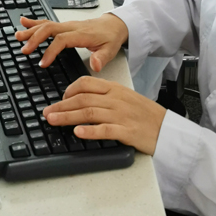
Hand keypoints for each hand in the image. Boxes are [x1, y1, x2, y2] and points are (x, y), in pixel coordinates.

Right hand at [15, 12, 127, 71]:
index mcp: (81, 34)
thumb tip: (95, 66)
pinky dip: (34, 22)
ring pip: (46, 25)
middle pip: (49, 29)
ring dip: (31, 30)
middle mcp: (71, 27)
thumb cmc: (110, 38)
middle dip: (35, 39)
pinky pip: (47, 22)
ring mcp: (66, 25)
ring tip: (18, 36)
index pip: (62, 40)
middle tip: (25, 50)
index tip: (42, 63)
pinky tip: (24, 22)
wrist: (114, 25)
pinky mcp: (64, 25)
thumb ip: (102, 58)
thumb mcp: (111, 49)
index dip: (50, 50)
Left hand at [43, 76, 166, 155]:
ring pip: (89, 113)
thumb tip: (82, 100)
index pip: (86, 83)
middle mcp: (116, 99)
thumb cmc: (146, 115)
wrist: (168, 129)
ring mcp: (121, 115)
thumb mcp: (125, 98)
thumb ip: (105, 96)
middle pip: (82, 99)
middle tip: (46, 112)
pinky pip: (106, 130)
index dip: (68, 91)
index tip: (58, 99)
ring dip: (68, 116)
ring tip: (53, 120)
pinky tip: (78, 133)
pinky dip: (90, 131)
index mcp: (114, 89)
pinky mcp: (127, 131)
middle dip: (61, 105)